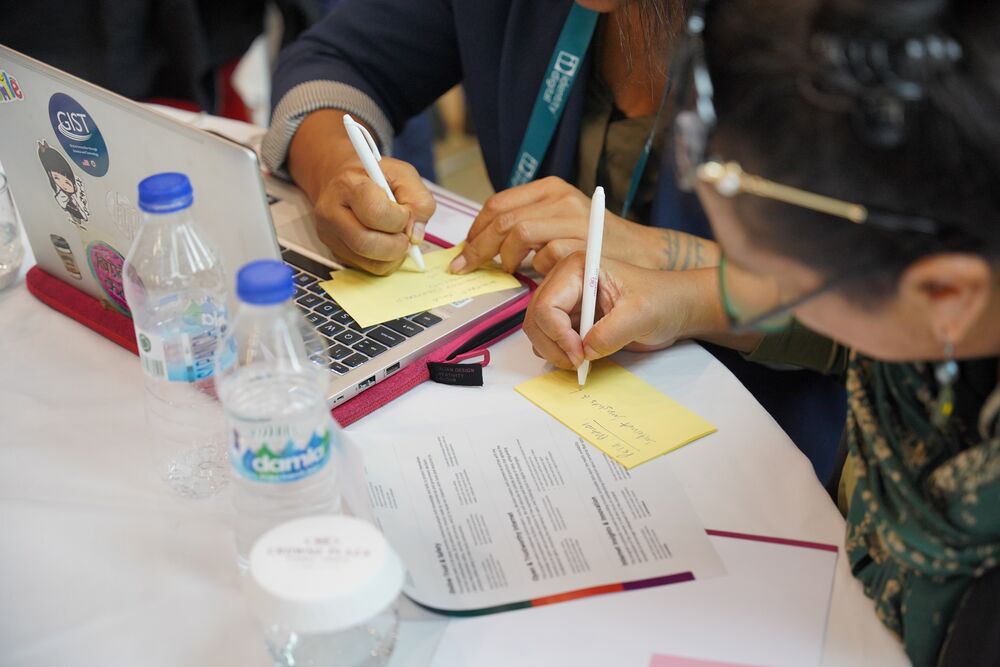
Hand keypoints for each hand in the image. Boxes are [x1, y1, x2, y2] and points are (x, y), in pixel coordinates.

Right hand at [288, 110, 435, 274]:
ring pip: (369, 263)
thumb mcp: (403, 175)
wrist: (342, 180)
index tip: (405, 213)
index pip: (376, 212)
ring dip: (394, 256)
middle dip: (397, 244)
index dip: (400, 219)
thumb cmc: (376, 177)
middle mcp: (331, 212)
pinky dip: (385, 261)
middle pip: (366, 244)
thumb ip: (418, 199)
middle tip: (405, 235)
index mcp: (348, 185)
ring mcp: (330, 235)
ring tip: (396, 237)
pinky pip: (368, 269)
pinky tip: (385, 243)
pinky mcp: (336, 252)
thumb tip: (414, 236)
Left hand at [449, 177, 654, 275]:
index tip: (465, 250)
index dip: (476, 229)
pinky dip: (535, 269)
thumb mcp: (561, 220)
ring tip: (507, 272)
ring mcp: (573, 217)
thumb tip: (483, 243)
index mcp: (550, 188)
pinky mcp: (584, 241)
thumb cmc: (597, 242)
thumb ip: (530, 224)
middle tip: (467, 267)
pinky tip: (536, 278)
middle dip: (479, 247)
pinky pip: (545, 255)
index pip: (498, 203)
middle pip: (503, 218)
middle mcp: (561, 197)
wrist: (644, 253)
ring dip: (505, 258)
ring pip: (519, 233)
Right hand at [524, 253, 736, 369]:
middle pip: (535, 319)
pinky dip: (559, 354)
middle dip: (553, 346)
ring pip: (538, 331)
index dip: (558, 334)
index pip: (547, 304)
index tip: (580, 355)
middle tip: (579, 363)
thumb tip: (585, 351)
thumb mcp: (640, 314)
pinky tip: (582, 357)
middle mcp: (565, 282)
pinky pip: (550, 339)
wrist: (675, 308)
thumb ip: (611, 332)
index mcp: (578, 267)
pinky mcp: (571, 320)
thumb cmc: (663, 300)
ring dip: (554, 352)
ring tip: (582, 360)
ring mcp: (567, 301)